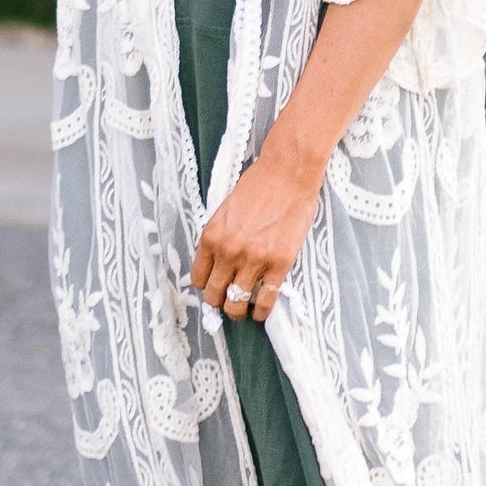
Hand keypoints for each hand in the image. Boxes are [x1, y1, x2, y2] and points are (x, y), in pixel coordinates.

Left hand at [191, 142, 322, 323]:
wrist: (287, 173)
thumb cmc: (258, 185)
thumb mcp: (225, 211)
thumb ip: (219, 238)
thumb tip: (217, 263)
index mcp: (211, 236)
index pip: (198, 278)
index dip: (206, 286)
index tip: (214, 287)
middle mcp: (229, 251)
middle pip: (214, 295)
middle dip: (219, 302)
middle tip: (227, 302)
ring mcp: (254, 259)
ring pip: (236, 303)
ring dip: (238, 311)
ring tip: (243, 311)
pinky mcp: (279, 264)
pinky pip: (265, 300)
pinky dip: (262, 311)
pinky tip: (261, 311)